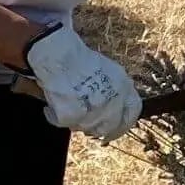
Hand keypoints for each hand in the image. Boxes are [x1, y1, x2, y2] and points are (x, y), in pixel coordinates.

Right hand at [21, 24, 141, 141]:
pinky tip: (52, 107)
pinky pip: (65, 124)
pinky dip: (55, 117)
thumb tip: (119, 106)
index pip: (132, 114)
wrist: (59, 57)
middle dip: (99, 128)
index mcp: (124, 89)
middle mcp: (112, 103)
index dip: (123, 124)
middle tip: (86, 122)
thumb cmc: (81, 60)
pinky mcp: (72, 116)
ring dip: (77, 122)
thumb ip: (118, 90)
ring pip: (87, 128)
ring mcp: (93, 112)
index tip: (115, 128)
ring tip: (68, 106)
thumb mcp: (111, 71)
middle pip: (110, 127)